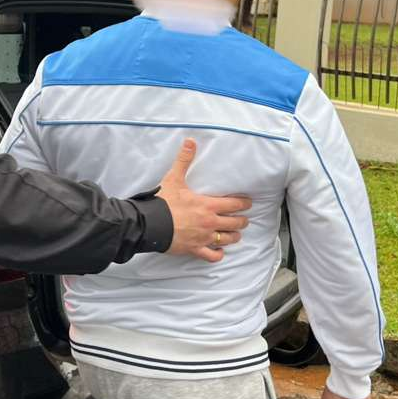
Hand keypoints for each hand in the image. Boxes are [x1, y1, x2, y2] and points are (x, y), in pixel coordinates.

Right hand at [158, 139, 250, 262]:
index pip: (235, 205)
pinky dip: (218, 255)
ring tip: (235, 234)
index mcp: (208, 205)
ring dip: (233, 236)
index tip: (248, 203)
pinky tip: (220, 252)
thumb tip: (190, 141)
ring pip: (227, 240)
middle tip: (244, 219)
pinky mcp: (194, 249)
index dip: (244, 203)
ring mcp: (203, 238)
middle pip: (235, 223)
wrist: (149, 224)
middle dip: (242, 221)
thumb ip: (184, 160)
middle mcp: (210, 223)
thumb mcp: (174, 178)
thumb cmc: (163, 202)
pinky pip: (212, 256)